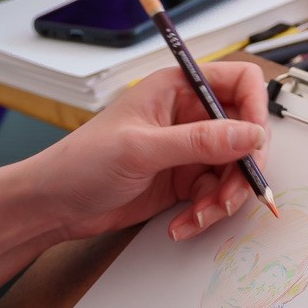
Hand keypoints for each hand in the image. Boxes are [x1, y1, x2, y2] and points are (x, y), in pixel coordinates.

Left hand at [23, 61, 269, 243]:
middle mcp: (188, 115)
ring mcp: (188, 150)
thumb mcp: (142, 149)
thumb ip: (200, 141)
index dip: (256, 109)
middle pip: (244, 134)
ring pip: (234, 170)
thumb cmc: (81, 163)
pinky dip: (206, 213)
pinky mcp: (183, 180)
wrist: (52, 207)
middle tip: (230, 195)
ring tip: (200, 216)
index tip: (254, 142)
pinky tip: (184, 224)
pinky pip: (215, 195)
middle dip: (242, 169)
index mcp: (177, 88)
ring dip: (224, 198)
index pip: (240, 83)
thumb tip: (251, 135)